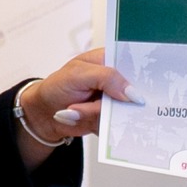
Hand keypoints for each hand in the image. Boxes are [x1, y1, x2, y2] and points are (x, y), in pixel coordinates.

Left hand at [18, 48, 137, 141]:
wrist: (43, 114)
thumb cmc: (56, 87)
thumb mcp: (78, 74)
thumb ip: (106, 78)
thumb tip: (132, 91)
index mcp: (109, 61)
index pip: (134, 63)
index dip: (143, 74)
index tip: (142, 86)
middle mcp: (114, 81)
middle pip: (134, 92)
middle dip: (117, 102)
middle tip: (96, 102)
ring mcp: (112, 101)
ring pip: (123, 112)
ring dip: (98, 114)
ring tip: (77, 109)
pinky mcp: (108, 118)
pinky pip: (114, 125)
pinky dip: (97, 124)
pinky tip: (81, 117)